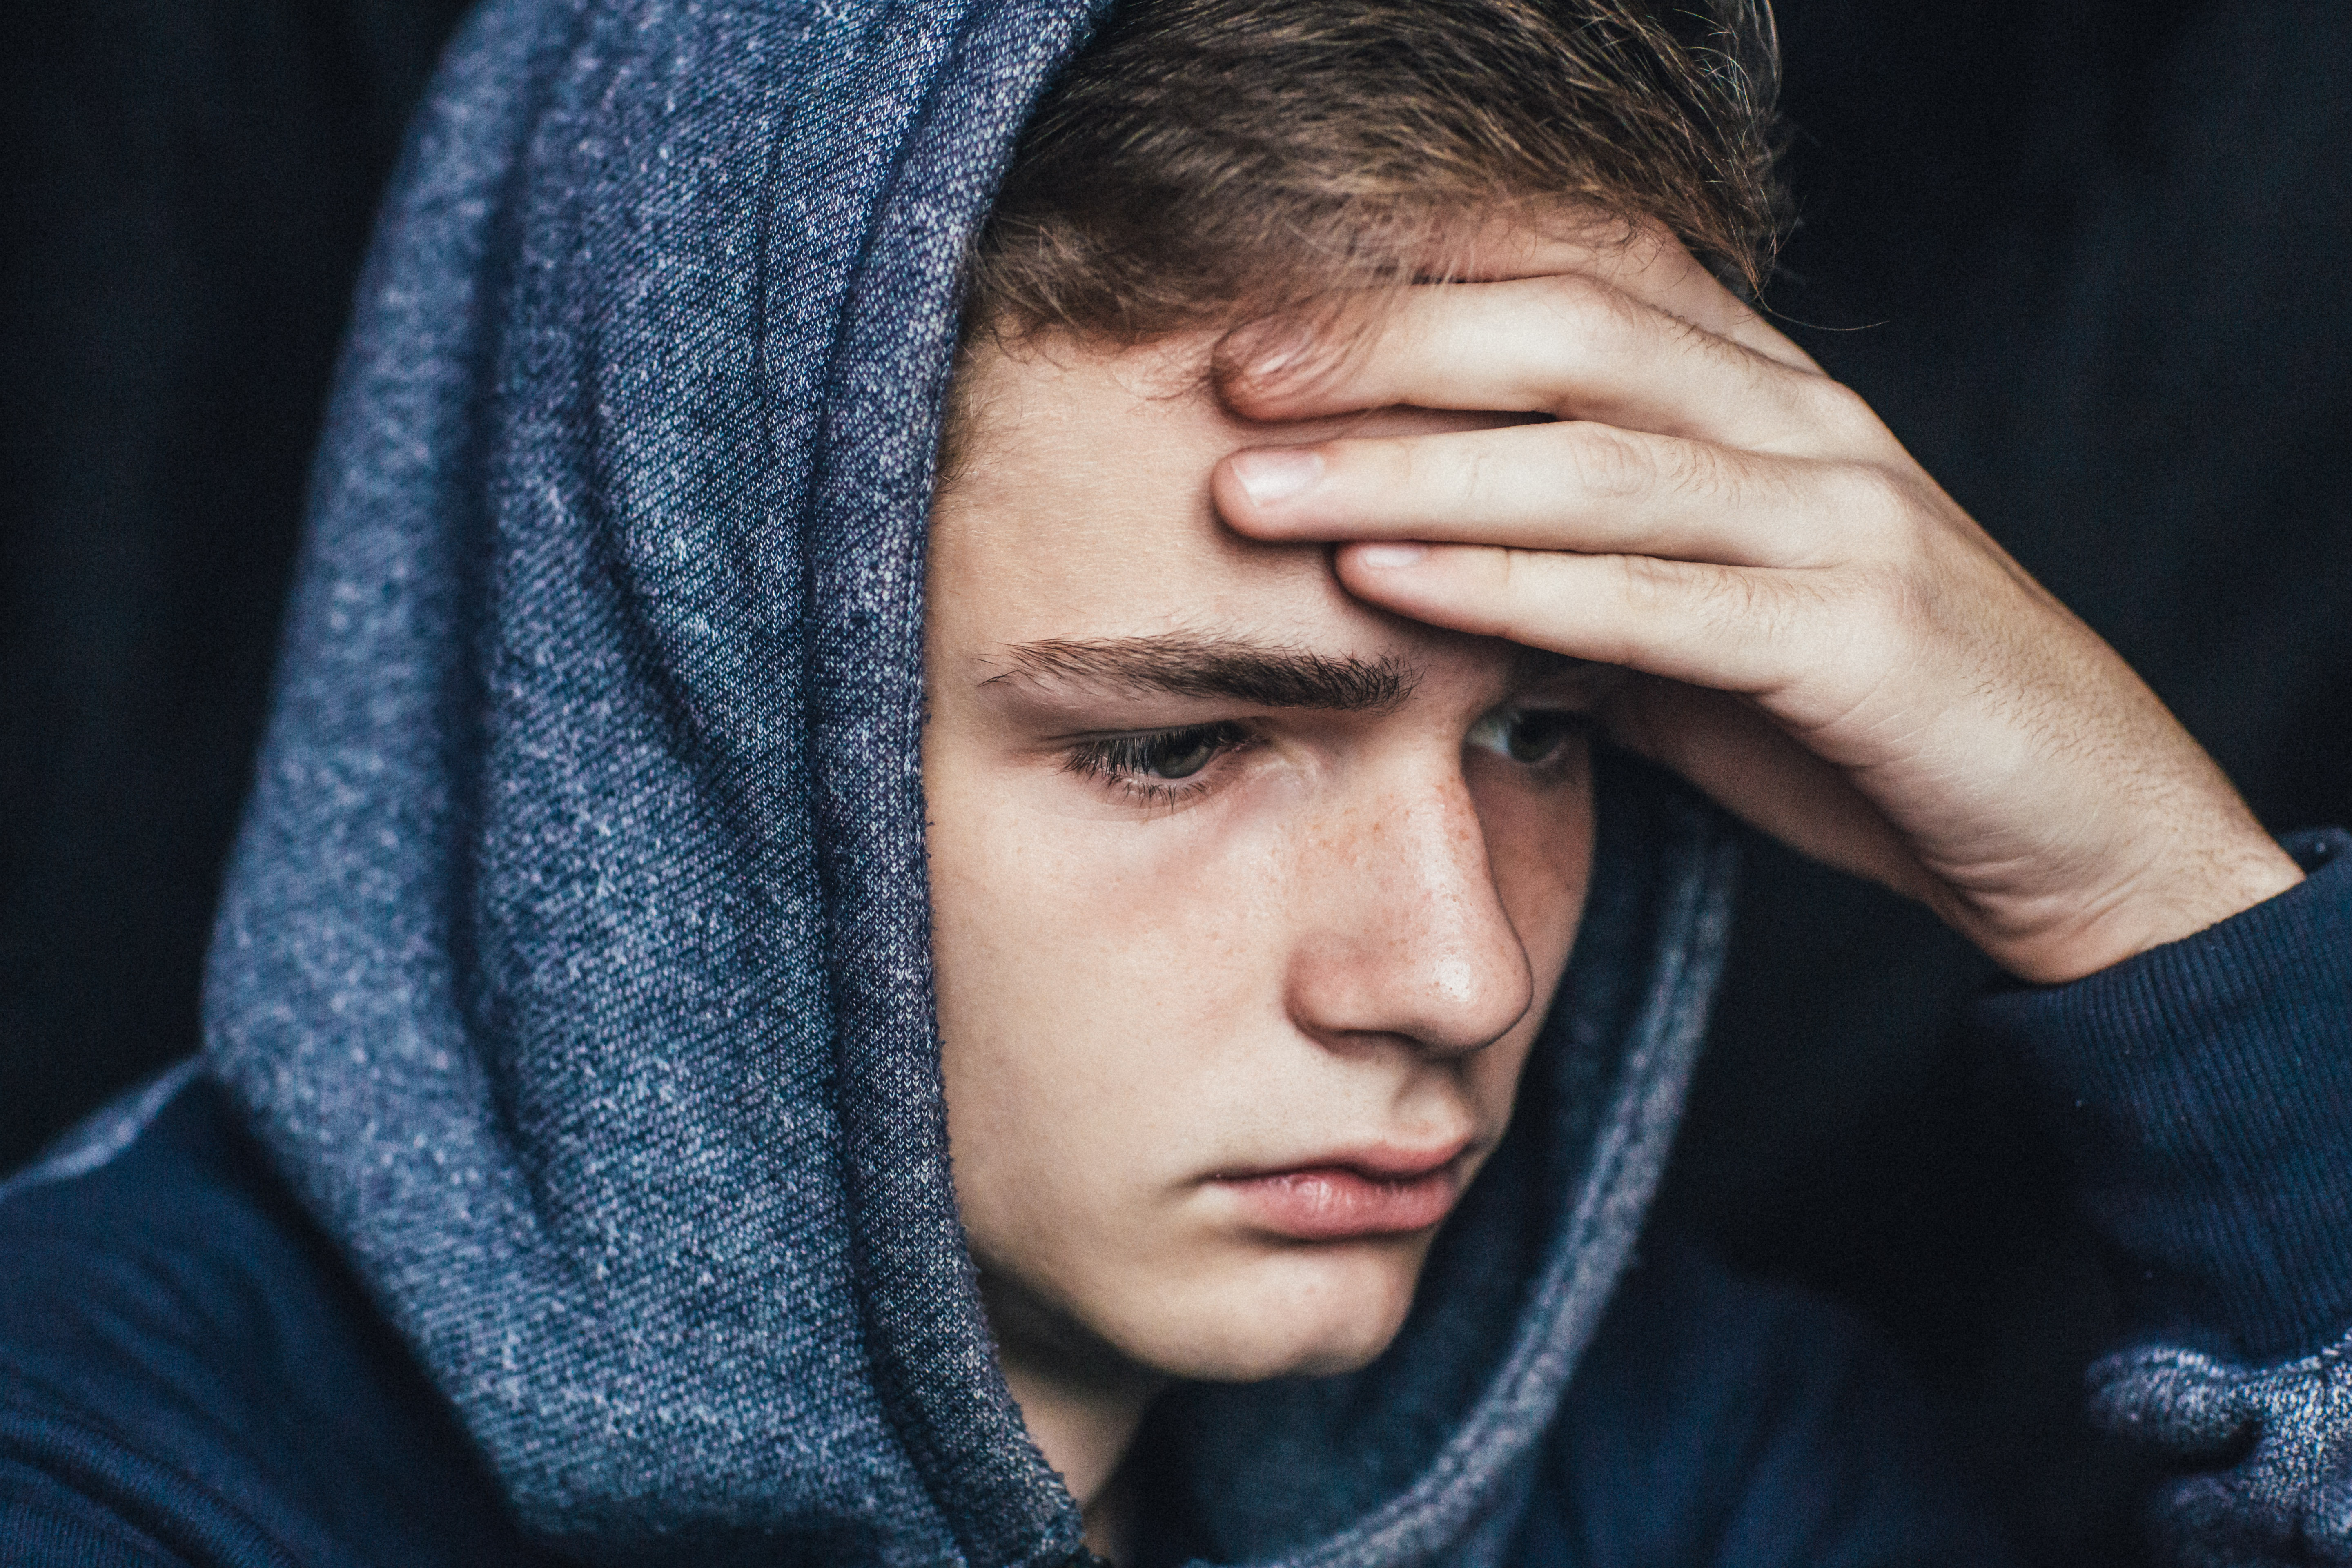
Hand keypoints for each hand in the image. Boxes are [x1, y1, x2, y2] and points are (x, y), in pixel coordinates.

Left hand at [1211, 232, 2301, 984]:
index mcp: (1766, 400)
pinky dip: (1508, 590)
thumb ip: (1580, 574)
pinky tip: (1388, 585)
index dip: (1421, 283)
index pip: (1579, 284)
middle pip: (1568, 337)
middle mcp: (1805, 430)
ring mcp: (1839, 525)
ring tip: (1254, 489)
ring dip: (1408, 470)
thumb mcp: (1698, 623)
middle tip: (1229, 374)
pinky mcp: (1857, 639)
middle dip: (1386, 346)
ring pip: (1595, 462)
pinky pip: (1653, 604)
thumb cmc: (1860, 717)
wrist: (2069, 820)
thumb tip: (1417, 570)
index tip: (1266, 317)